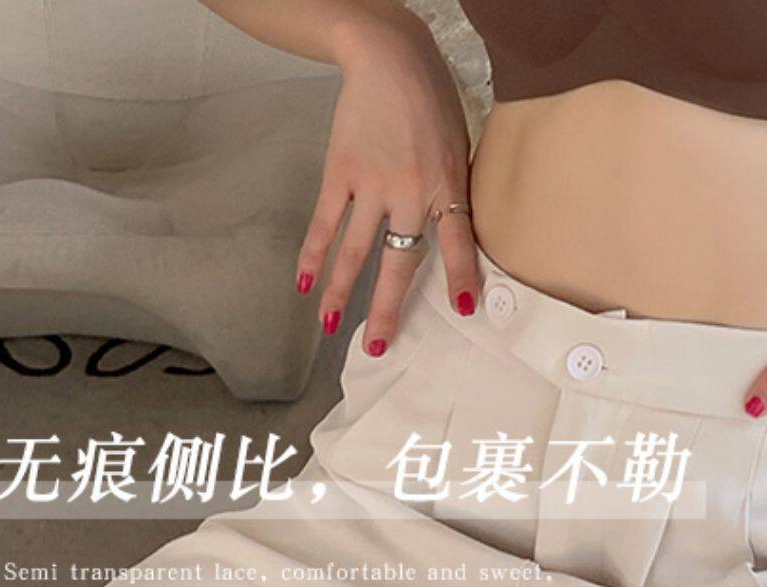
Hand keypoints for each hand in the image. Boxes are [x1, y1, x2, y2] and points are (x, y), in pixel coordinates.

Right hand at [298, 16, 479, 354]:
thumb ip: (454, 192)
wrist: (391, 60)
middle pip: (400, 261)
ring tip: (332, 327)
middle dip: (387, 308)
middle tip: (378, 347)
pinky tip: (305, 282)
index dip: (459, 276)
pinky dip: (313, 254)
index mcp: (448, 184)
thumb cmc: (434, 104)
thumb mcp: (460, 148)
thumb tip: (453, 235)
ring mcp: (372, 183)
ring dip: (342, 292)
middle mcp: (411, 190)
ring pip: (355, 250)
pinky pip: (325, 221)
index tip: (461, 310)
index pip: (457, 241)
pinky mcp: (341, 171)